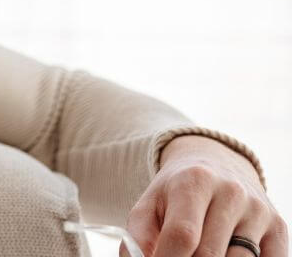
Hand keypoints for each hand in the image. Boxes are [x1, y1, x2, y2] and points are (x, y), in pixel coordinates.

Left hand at [121, 134, 287, 256]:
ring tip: (198, 255)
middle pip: (209, 254)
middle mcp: (232, 192)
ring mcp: (259, 211)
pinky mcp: (279, 229)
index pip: (182, 234)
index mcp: (195, 180)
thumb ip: (137, 234)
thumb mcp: (150, 203)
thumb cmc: (177, 191)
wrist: (217, 167)